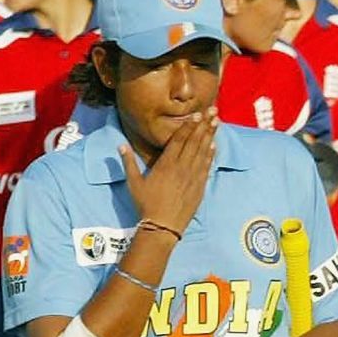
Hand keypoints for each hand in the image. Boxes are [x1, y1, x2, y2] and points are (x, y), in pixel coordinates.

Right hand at [119, 110, 215, 232]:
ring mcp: (192, 177)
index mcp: (166, 164)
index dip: (188, 126)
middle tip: (213, 110)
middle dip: (204, 125)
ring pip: (203, 152)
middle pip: (194, 142)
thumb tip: (120, 145)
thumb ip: (128, 162)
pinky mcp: (199, 187)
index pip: (179, 140)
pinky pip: (206, 167)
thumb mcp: (133, 182)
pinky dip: (211, 155)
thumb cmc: (146, 204)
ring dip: (210, 135)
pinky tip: (215, 145)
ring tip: (217, 121)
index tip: (196, 114)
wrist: (163, 226)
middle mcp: (181, 168)